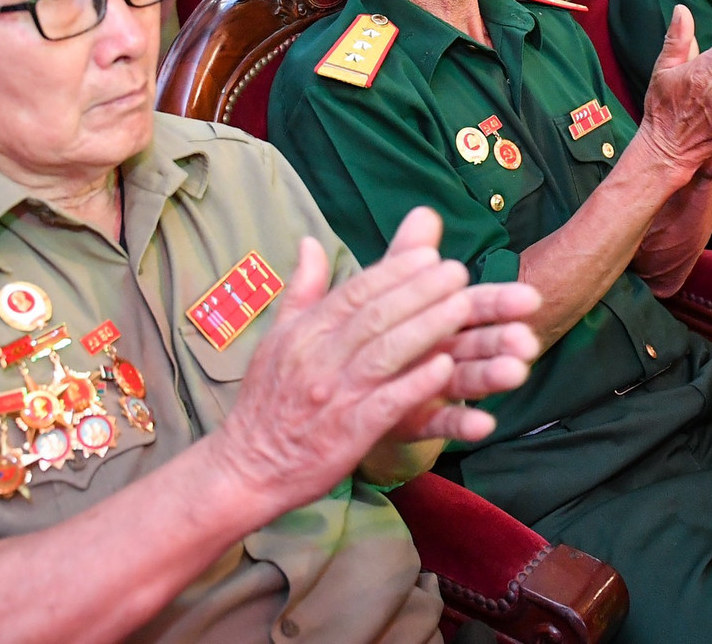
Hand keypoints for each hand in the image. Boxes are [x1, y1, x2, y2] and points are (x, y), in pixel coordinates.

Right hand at [209, 209, 539, 518]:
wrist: (247, 468)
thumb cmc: (266, 402)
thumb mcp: (276, 338)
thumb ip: (301, 289)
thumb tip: (310, 242)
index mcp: (304, 333)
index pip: (354, 292)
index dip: (394, 272)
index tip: (429, 254)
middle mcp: (319, 358)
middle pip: (375, 316)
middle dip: (420, 290)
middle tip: (459, 271)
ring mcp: (334, 395)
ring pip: (385, 353)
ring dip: (427, 327)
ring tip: (463, 307)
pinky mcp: (348, 433)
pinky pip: (387, 403)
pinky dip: (416, 383)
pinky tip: (446, 368)